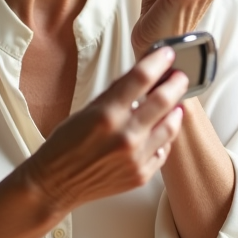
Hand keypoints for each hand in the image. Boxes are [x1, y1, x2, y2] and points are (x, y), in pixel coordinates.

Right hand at [19, 47, 187, 213]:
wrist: (57, 182)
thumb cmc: (66, 145)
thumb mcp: (86, 111)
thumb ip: (115, 95)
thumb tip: (139, 76)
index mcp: (107, 114)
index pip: (142, 77)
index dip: (159, 61)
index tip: (168, 55)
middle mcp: (125, 135)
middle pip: (164, 100)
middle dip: (176, 84)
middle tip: (180, 77)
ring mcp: (136, 158)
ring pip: (170, 127)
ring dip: (176, 111)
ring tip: (176, 104)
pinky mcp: (141, 175)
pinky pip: (163, 151)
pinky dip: (164, 138)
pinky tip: (162, 130)